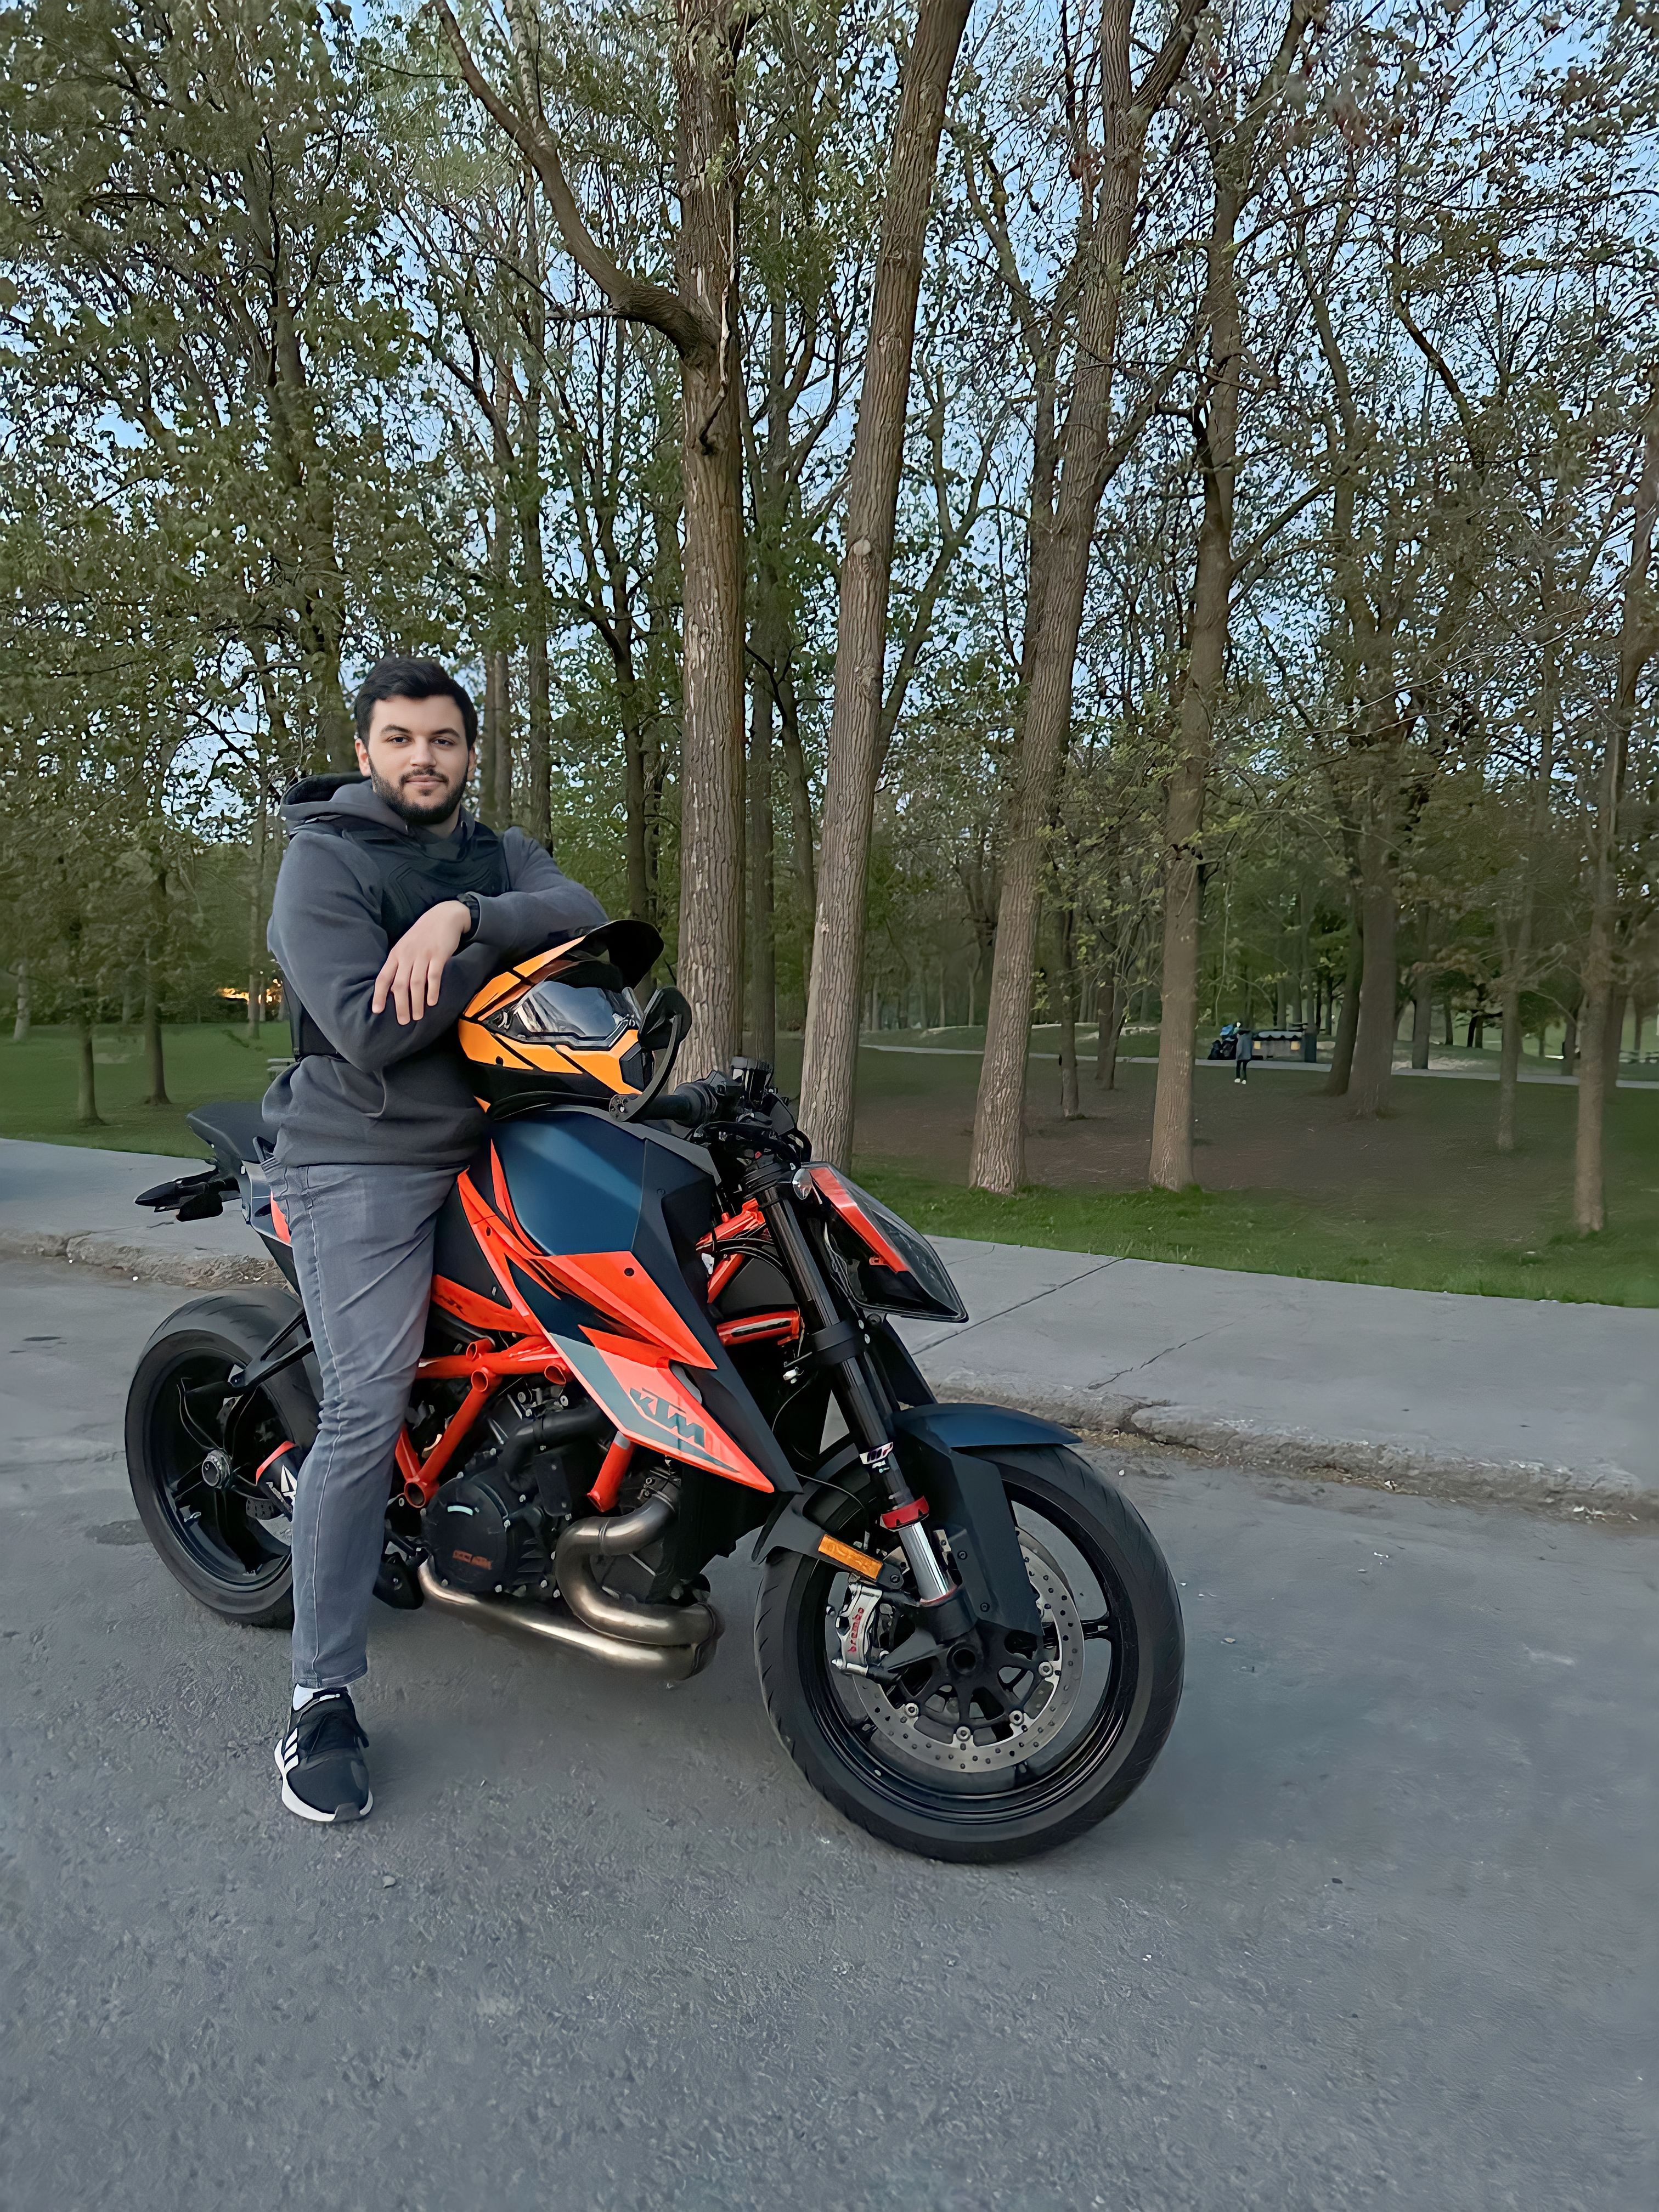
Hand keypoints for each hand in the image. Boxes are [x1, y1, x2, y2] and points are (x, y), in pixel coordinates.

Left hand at [372, 900, 470, 1023]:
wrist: (444, 915)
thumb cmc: (424, 933)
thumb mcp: (406, 945)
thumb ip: (400, 963)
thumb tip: (394, 986)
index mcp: (396, 954)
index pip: (384, 977)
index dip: (379, 995)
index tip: (377, 1010)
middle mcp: (407, 955)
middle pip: (399, 985)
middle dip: (400, 1005)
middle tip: (403, 1021)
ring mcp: (423, 955)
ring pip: (416, 984)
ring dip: (416, 1002)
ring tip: (417, 1016)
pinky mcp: (438, 955)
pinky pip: (434, 976)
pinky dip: (432, 990)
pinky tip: (432, 1001)